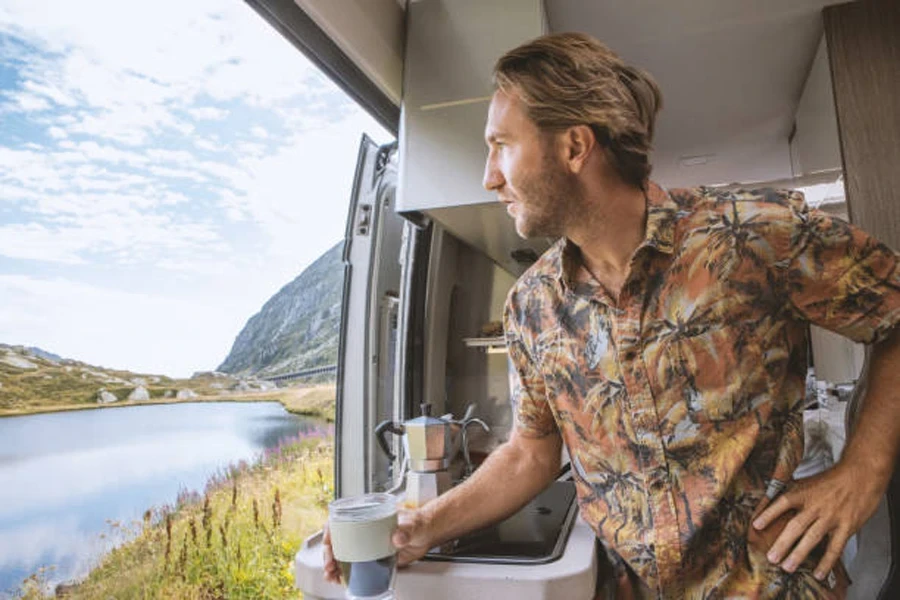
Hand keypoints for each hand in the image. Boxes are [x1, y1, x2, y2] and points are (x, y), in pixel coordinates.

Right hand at [322, 508, 435, 584]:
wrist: (426, 534)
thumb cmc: (417, 522)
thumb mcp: (411, 524)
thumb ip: (405, 530)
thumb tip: (397, 538)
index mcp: (367, 516)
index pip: (340, 520)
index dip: (330, 531)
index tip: (328, 543)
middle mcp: (363, 530)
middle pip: (337, 540)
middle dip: (329, 554)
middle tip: (330, 566)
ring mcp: (366, 545)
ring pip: (342, 554)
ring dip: (334, 566)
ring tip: (332, 576)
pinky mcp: (371, 558)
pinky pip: (353, 565)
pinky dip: (344, 573)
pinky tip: (341, 579)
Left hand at [751, 463, 883, 579]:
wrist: (861, 475)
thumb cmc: (831, 480)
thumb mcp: (807, 481)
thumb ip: (791, 492)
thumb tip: (769, 498)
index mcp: (803, 493)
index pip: (782, 502)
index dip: (769, 513)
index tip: (756, 525)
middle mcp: (815, 506)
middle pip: (796, 525)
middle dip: (782, 543)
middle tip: (771, 557)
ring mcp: (831, 517)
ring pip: (812, 538)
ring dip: (799, 554)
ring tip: (787, 567)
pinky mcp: (846, 527)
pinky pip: (835, 547)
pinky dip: (826, 562)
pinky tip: (819, 573)